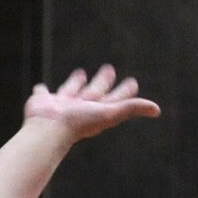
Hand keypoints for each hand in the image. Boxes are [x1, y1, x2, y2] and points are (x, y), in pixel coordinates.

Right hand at [23, 65, 160, 141]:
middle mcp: (80, 108)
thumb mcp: (110, 113)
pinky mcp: (42, 101)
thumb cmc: (79, 122)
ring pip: (71, 90)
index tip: (133, 81)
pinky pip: (42, 93)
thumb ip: (132, 108)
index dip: (125, 91)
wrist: (49, 128)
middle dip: (103, 81)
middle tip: (109, 68)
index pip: (116, 98)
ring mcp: (61, 105)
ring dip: (76, 82)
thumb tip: (157, 110)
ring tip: (81, 73)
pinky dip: (41, 91)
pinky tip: (40, 88)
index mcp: (96, 111)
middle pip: (96, 91)